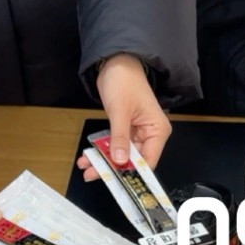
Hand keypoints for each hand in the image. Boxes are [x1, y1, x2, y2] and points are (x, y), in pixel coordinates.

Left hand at [88, 54, 171, 176]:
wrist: (116, 62)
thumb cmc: (124, 80)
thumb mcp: (120, 111)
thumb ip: (119, 137)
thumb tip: (119, 159)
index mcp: (157, 131)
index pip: (148, 161)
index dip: (133, 173)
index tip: (118, 182)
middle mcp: (150, 134)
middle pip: (134, 160)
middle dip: (113, 168)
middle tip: (94, 174)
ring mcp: (138, 132)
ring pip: (122, 155)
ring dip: (104, 161)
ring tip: (87, 166)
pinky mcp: (126, 129)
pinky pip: (115, 145)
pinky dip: (103, 150)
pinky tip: (89, 156)